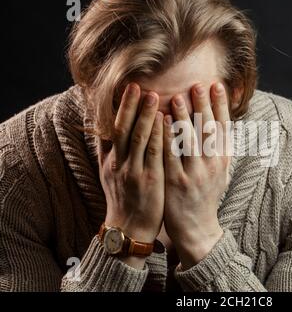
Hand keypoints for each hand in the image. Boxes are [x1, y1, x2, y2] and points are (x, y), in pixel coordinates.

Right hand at [98, 83, 164, 266]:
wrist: (129, 228)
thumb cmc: (124, 198)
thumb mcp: (110, 174)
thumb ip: (108, 151)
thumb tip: (102, 128)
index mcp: (111, 161)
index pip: (113, 128)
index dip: (121, 108)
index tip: (129, 88)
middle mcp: (120, 164)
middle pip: (123, 129)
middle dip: (131, 106)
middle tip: (138, 85)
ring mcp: (134, 172)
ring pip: (138, 139)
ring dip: (146, 116)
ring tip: (154, 96)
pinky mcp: (150, 181)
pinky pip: (155, 155)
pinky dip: (159, 136)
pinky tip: (166, 122)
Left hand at [163, 83, 230, 269]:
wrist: (197, 228)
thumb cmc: (205, 195)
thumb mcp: (219, 172)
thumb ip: (218, 148)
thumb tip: (218, 120)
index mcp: (223, 161)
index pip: (224, 128)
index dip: (221, 105)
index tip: (216, 84)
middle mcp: (212, 166)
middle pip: (209, 130)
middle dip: (204, 106)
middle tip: (197, 84)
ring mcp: (194, 175)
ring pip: (190, 141)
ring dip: (184, 118)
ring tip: (178, 97)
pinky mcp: (176, 183)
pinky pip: (171, 156)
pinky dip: (168, 137)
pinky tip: (163, 121)